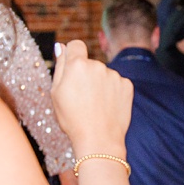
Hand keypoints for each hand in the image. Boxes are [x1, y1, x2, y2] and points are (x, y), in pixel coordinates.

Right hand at [49, 40, 131, 156]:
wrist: (99, 139)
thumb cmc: (72, 118)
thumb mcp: (56, 93)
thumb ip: (60, 66)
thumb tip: (61, 46)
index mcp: (77, 65)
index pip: (76, 45)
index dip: (72, 54)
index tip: (72, 66)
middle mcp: (98, 65)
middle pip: (89, 63)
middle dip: (85, 75)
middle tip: (81, 98)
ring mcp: (114, 75)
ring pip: (103, 74)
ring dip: (99, 84)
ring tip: (94, 105)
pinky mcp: (127, 85)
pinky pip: (116, 83)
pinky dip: (112, 92)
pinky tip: (107, 106)